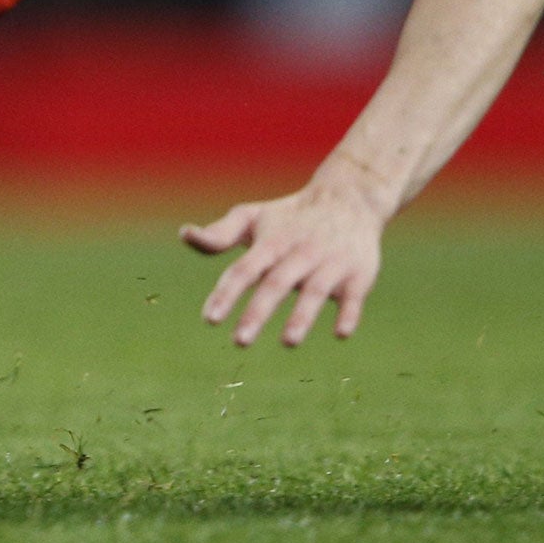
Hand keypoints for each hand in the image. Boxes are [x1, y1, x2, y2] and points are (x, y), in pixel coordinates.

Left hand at [182, 164, 388, 346]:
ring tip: (288, 343)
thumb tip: (184, 235)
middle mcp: (299, 253)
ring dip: (302, 317)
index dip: (226, 294)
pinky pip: (354, 296)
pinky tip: (340, 333)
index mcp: (271, 242)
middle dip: (257, 313)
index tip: (210, 319)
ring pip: (314, 292)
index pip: (244, 270)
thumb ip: (220, 234)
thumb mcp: (252, 216)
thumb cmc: (289, 216)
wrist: (348, 199)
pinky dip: (349, 313)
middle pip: (275, 284)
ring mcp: (330, 264)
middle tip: (239, 341)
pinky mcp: (359, 275)